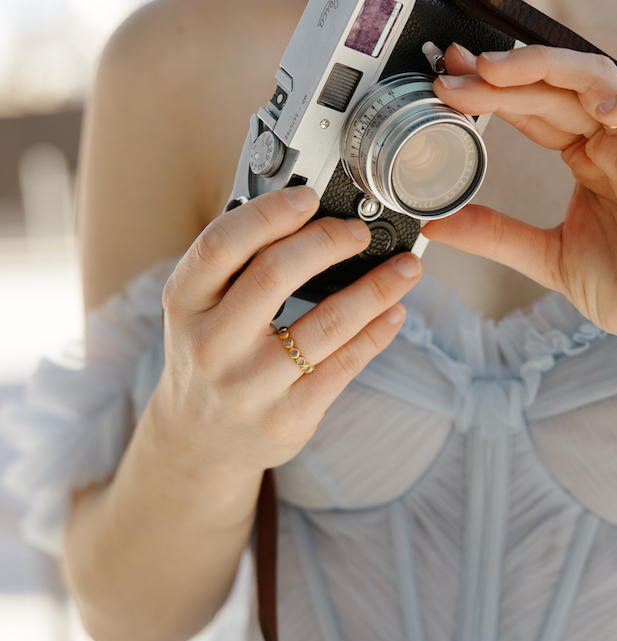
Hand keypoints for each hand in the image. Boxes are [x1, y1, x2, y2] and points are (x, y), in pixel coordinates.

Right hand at [155, 186, 421, 474]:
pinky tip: (394, 311)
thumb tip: (309, 216)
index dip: (269, 214)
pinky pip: (345, 364)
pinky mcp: (287, 417)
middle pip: (274, 275)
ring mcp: (250, 386)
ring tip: (406, 268)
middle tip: (360, 232)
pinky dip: (377, 332)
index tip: (309, 198)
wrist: (199, 442)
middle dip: (328, 242)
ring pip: (325, 323)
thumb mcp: (200, 310)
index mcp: (185, 304)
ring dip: (375, 288)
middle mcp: (211, 345)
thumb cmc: (210, 358)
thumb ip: (238, 267)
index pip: (221, 245)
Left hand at [425, 44, 616, 370]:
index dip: (491, 88)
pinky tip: (603, 111)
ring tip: (497, 71)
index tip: (445, 80)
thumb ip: (494, 234)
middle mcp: (615, 143)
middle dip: (504, 72)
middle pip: (558, 84)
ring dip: (548, 67)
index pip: (535, 104)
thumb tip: (434, 222)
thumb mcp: (545, 256)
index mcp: (587, 155)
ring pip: (604, 79)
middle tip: (454, 72)